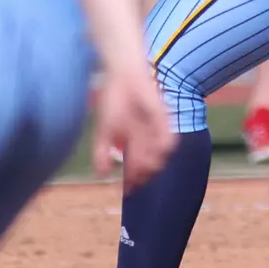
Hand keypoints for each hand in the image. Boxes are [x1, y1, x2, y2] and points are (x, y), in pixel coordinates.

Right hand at [92, 67, 175, 191]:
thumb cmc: (113, 99)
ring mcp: (157, 129)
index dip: (131, 181)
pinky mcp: (163, 118)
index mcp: (134, 142)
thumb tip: (101, 175)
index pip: (136, 167)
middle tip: (133, 184)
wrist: (122, 74)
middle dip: (141, 176)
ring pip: (159, 155)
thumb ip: (101, 152)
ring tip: (141, 170)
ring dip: (150, 165)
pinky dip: (162, 148)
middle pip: (148, 165)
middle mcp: (148, 138)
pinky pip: (167, 138)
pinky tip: (154, 152)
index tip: (125, 193)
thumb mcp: (104, 130)